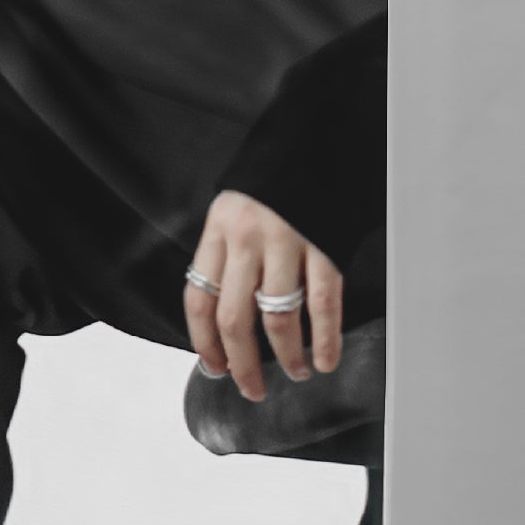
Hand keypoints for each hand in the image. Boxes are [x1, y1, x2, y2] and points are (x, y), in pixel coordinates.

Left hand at [183, 189, 341, 400]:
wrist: (317, 136)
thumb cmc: (273, 183)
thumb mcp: (234, 210)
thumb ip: (227, 256)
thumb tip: (222, 318)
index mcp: (218, 232)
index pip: (199, 300)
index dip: (204, 343)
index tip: (215, 368)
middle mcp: (247, 240)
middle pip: (235, 319)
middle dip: (242, 364)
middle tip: (251, 388)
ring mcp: (288, 242)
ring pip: (278, 318)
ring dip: (285, 357)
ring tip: (294, 373)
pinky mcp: (326, 244)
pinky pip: (322, 303)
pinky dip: (324, 339)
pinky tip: (324, 359)